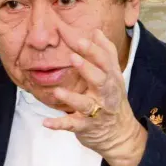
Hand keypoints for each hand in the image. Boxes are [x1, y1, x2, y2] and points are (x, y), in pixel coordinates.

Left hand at [42, 25, 146, 165]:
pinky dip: (59, 124)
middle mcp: (105, 94)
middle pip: (100, 80)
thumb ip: (105, 53)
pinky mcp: (85, 127)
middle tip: (72, 57)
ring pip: (85, 104)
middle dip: (87, 69)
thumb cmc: (111, 98)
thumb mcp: (113, 75)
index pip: (105, 62)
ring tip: (57, 91)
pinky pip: (72, 125)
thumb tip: (96, 31)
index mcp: (111, 79)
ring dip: (71, 98)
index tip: (79, 39)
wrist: (120, 134)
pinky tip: (45, 122)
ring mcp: (96, 112)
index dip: (93, 50)